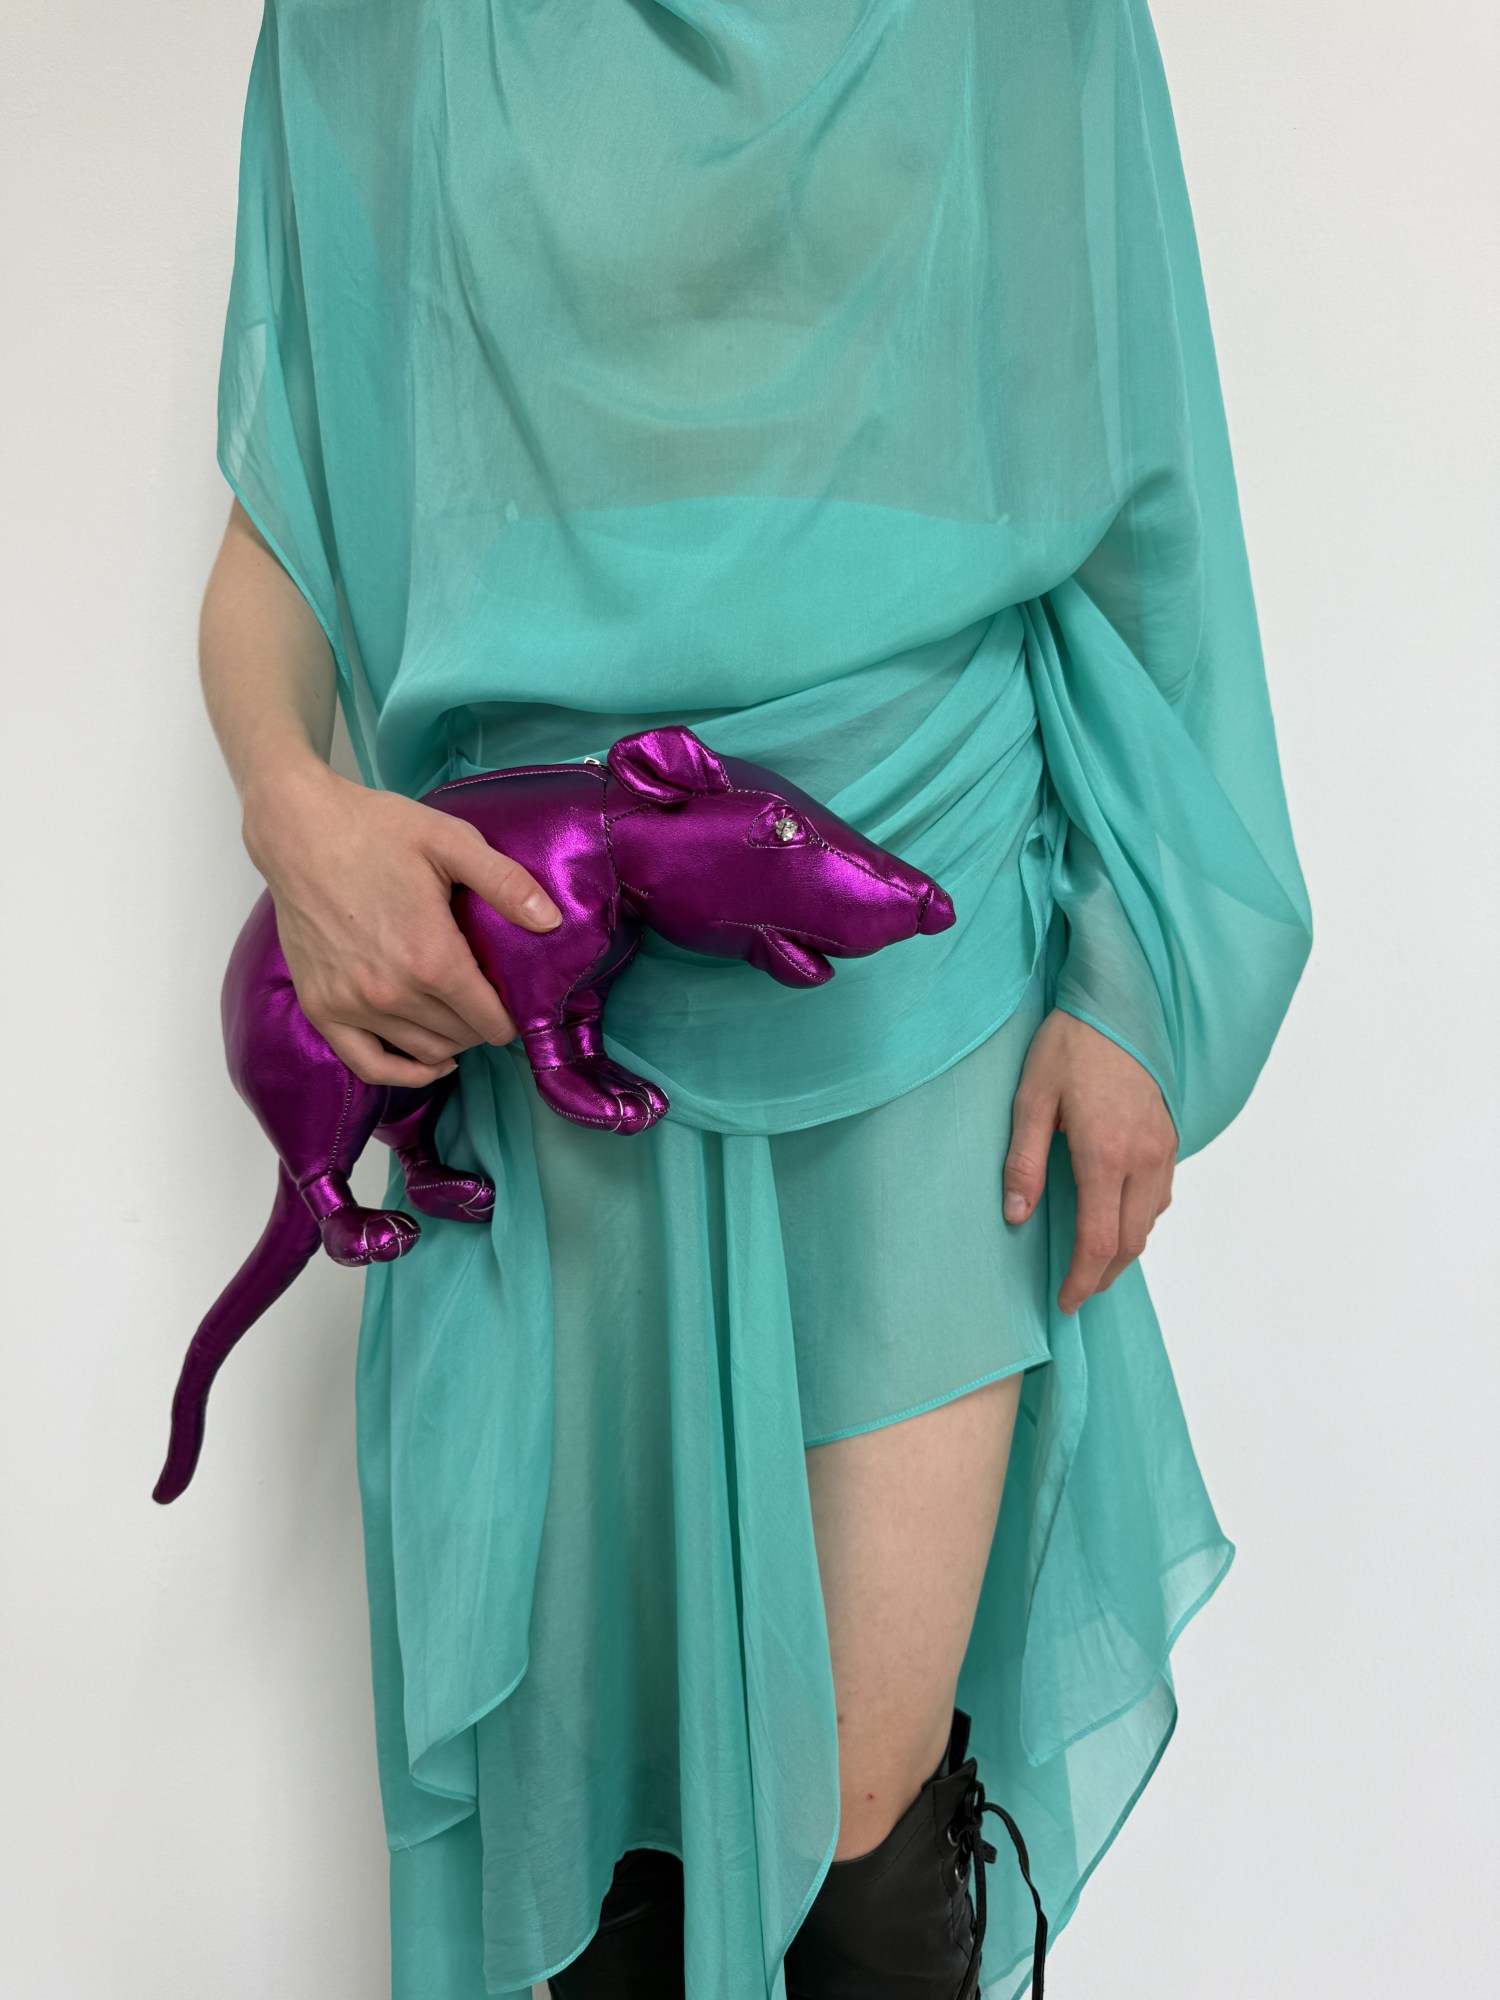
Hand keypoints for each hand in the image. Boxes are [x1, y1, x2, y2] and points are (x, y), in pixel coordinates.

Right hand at [242, 754, 561, 1087]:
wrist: (299, 830)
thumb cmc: (377, 830)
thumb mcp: (451, 842)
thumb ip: (505, 883)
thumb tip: (552, 922)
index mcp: (431, 957)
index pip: (491, 1019)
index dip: (512, 1016)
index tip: (518, 1002)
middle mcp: (392, 993)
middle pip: (461, 1036)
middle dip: (482, 1023)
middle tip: (487, 998)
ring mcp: (351, 1005)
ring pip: (424, 1052)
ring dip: (451, 1042)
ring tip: (462, 1018)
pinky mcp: (320, 1008)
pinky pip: (368, 1064)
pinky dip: (404, 1073)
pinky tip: (430, 1064)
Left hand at [1003, 1009, 1176, 1314]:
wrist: (1115, 1003)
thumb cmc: (1068, 1046)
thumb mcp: (1029, 1099)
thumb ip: (1023, 1161)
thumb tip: (1017, 1216)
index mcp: (1105, 1153)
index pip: (1100, 1241)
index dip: (1082, 1280)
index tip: (1064, 1301)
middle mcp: (1144, 1158)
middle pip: (1131, 1243)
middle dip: (1102, 1276)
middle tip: (1074, 1291)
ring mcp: (1163, 1148)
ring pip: (1150, 1222)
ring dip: (1123, 1251)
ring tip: (1090, 1263)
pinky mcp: (1170, 1137)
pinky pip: (1160, 1196)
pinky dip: (1139, 1220)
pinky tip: (1114, 1217)